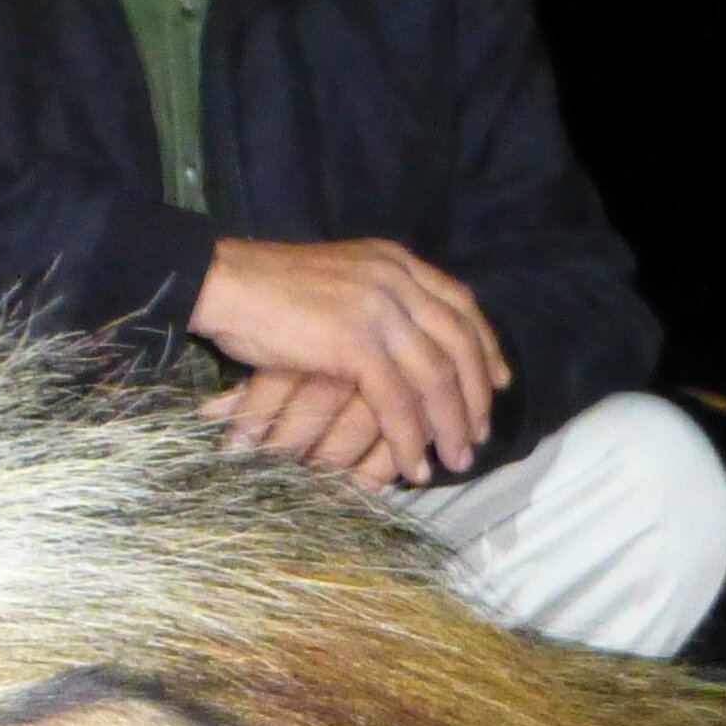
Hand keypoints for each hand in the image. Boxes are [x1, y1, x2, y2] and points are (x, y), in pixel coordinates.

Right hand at [187, 236, 508, 480]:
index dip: (486, 347)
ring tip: (454, 459)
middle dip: (475, 395)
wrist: (224, 283)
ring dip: (449, 425)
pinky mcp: (356, 343)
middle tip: (478, 435)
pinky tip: (411, 463)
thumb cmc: (267, 290)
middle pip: (459, 343)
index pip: (461, 305)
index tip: (500, 382)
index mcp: (395, 261)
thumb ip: (376, 300)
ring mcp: (379, 309)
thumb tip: (401, 340)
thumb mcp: (337, 281)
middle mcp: (396, 280)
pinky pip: (398, 401)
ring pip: (435, 376)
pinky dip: (408, 438)